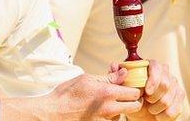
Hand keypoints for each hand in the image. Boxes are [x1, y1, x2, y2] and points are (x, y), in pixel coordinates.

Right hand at [10, 73, 141, 119]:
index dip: (133, 87)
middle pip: (135, 106)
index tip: (128, 85)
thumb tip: (123, 73)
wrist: (54, 113)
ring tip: (105, 101)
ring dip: (120, 108)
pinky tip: (98, 109)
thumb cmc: (67, 94)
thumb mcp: (87, 79)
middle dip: (132, 99)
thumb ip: (108, 77)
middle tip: (124, 94)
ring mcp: (105, 120)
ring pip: (123, 114)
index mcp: (107, 93)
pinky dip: (109, 115)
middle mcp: (109, 109)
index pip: (134, 93)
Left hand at [113, 61, 183, 120]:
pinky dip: (163, 115)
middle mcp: (166, 73)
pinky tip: (157, 114)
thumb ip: (117, 76)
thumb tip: (114, 65)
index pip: (156, 66)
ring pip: (169, 97)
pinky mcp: (180, 97)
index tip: (146, 91)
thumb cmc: (133, 97)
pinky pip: (174, 108)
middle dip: (154, 96)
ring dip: (157, 107)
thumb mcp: (122, 88)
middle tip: (146, 101)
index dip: (153, 79)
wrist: (142, 113)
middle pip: (165, 82)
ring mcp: (175, 84)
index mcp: (151, 66)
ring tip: (150, 109)